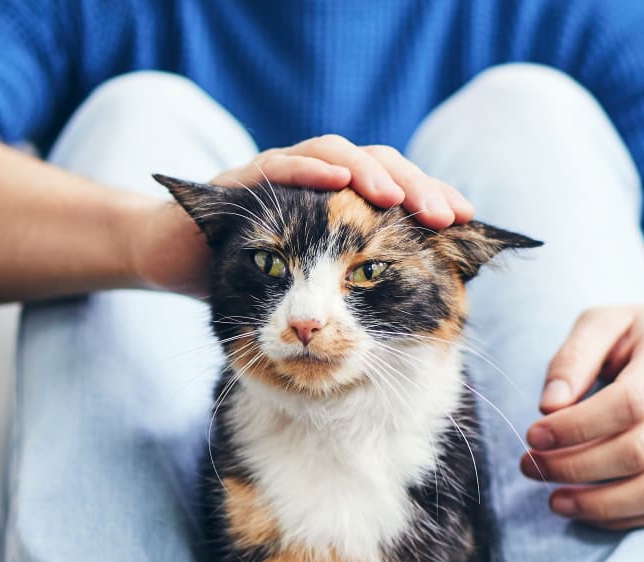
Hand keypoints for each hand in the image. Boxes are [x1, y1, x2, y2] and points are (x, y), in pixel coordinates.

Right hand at [132, 136, 473, 297]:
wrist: (177, 262)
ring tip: (396, 198)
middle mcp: (316, 185)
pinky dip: (306, 169)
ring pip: (334, 156)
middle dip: (415, 187)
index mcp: (338, 208)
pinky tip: (334, 178)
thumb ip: (354, 301)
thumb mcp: (312, 300)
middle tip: (444, 214)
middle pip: (377, 167)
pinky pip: (276, 165)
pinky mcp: (242, 181)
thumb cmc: (250, 283)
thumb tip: (426, 323)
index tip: (466, 222)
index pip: (395, 192)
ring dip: (369, 174)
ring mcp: (280, 177)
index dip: (431, 200)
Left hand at [519, 303, 643, 529]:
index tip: (533, 436)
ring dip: (600, 504)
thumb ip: (574, 357)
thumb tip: (550, 405)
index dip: (575, 427)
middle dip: (576, 467)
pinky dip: (623, 517)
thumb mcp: (607, 323)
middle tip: (531, 467)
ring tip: (554, 500)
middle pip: (641, 451)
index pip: (628, 403)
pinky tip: (586, 510)